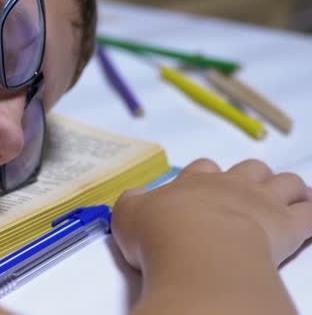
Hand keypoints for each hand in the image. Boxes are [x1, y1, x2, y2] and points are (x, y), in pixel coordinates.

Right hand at [111, 158, 311, 270]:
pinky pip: (311, 214)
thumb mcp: (128, 216)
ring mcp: (261, 203)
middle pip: (248, 169)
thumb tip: (135, 199)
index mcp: (193, 183)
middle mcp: (229, 185)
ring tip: (289, 195)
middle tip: (248, 189)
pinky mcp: (288, 226)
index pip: (202, 168)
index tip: (202, 184)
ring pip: (284, 183)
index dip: (204, 174)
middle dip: (250, 176)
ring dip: (287, 187)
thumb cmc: (160, 235)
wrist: (197, 252)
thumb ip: (132, 203)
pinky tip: (310, 214)